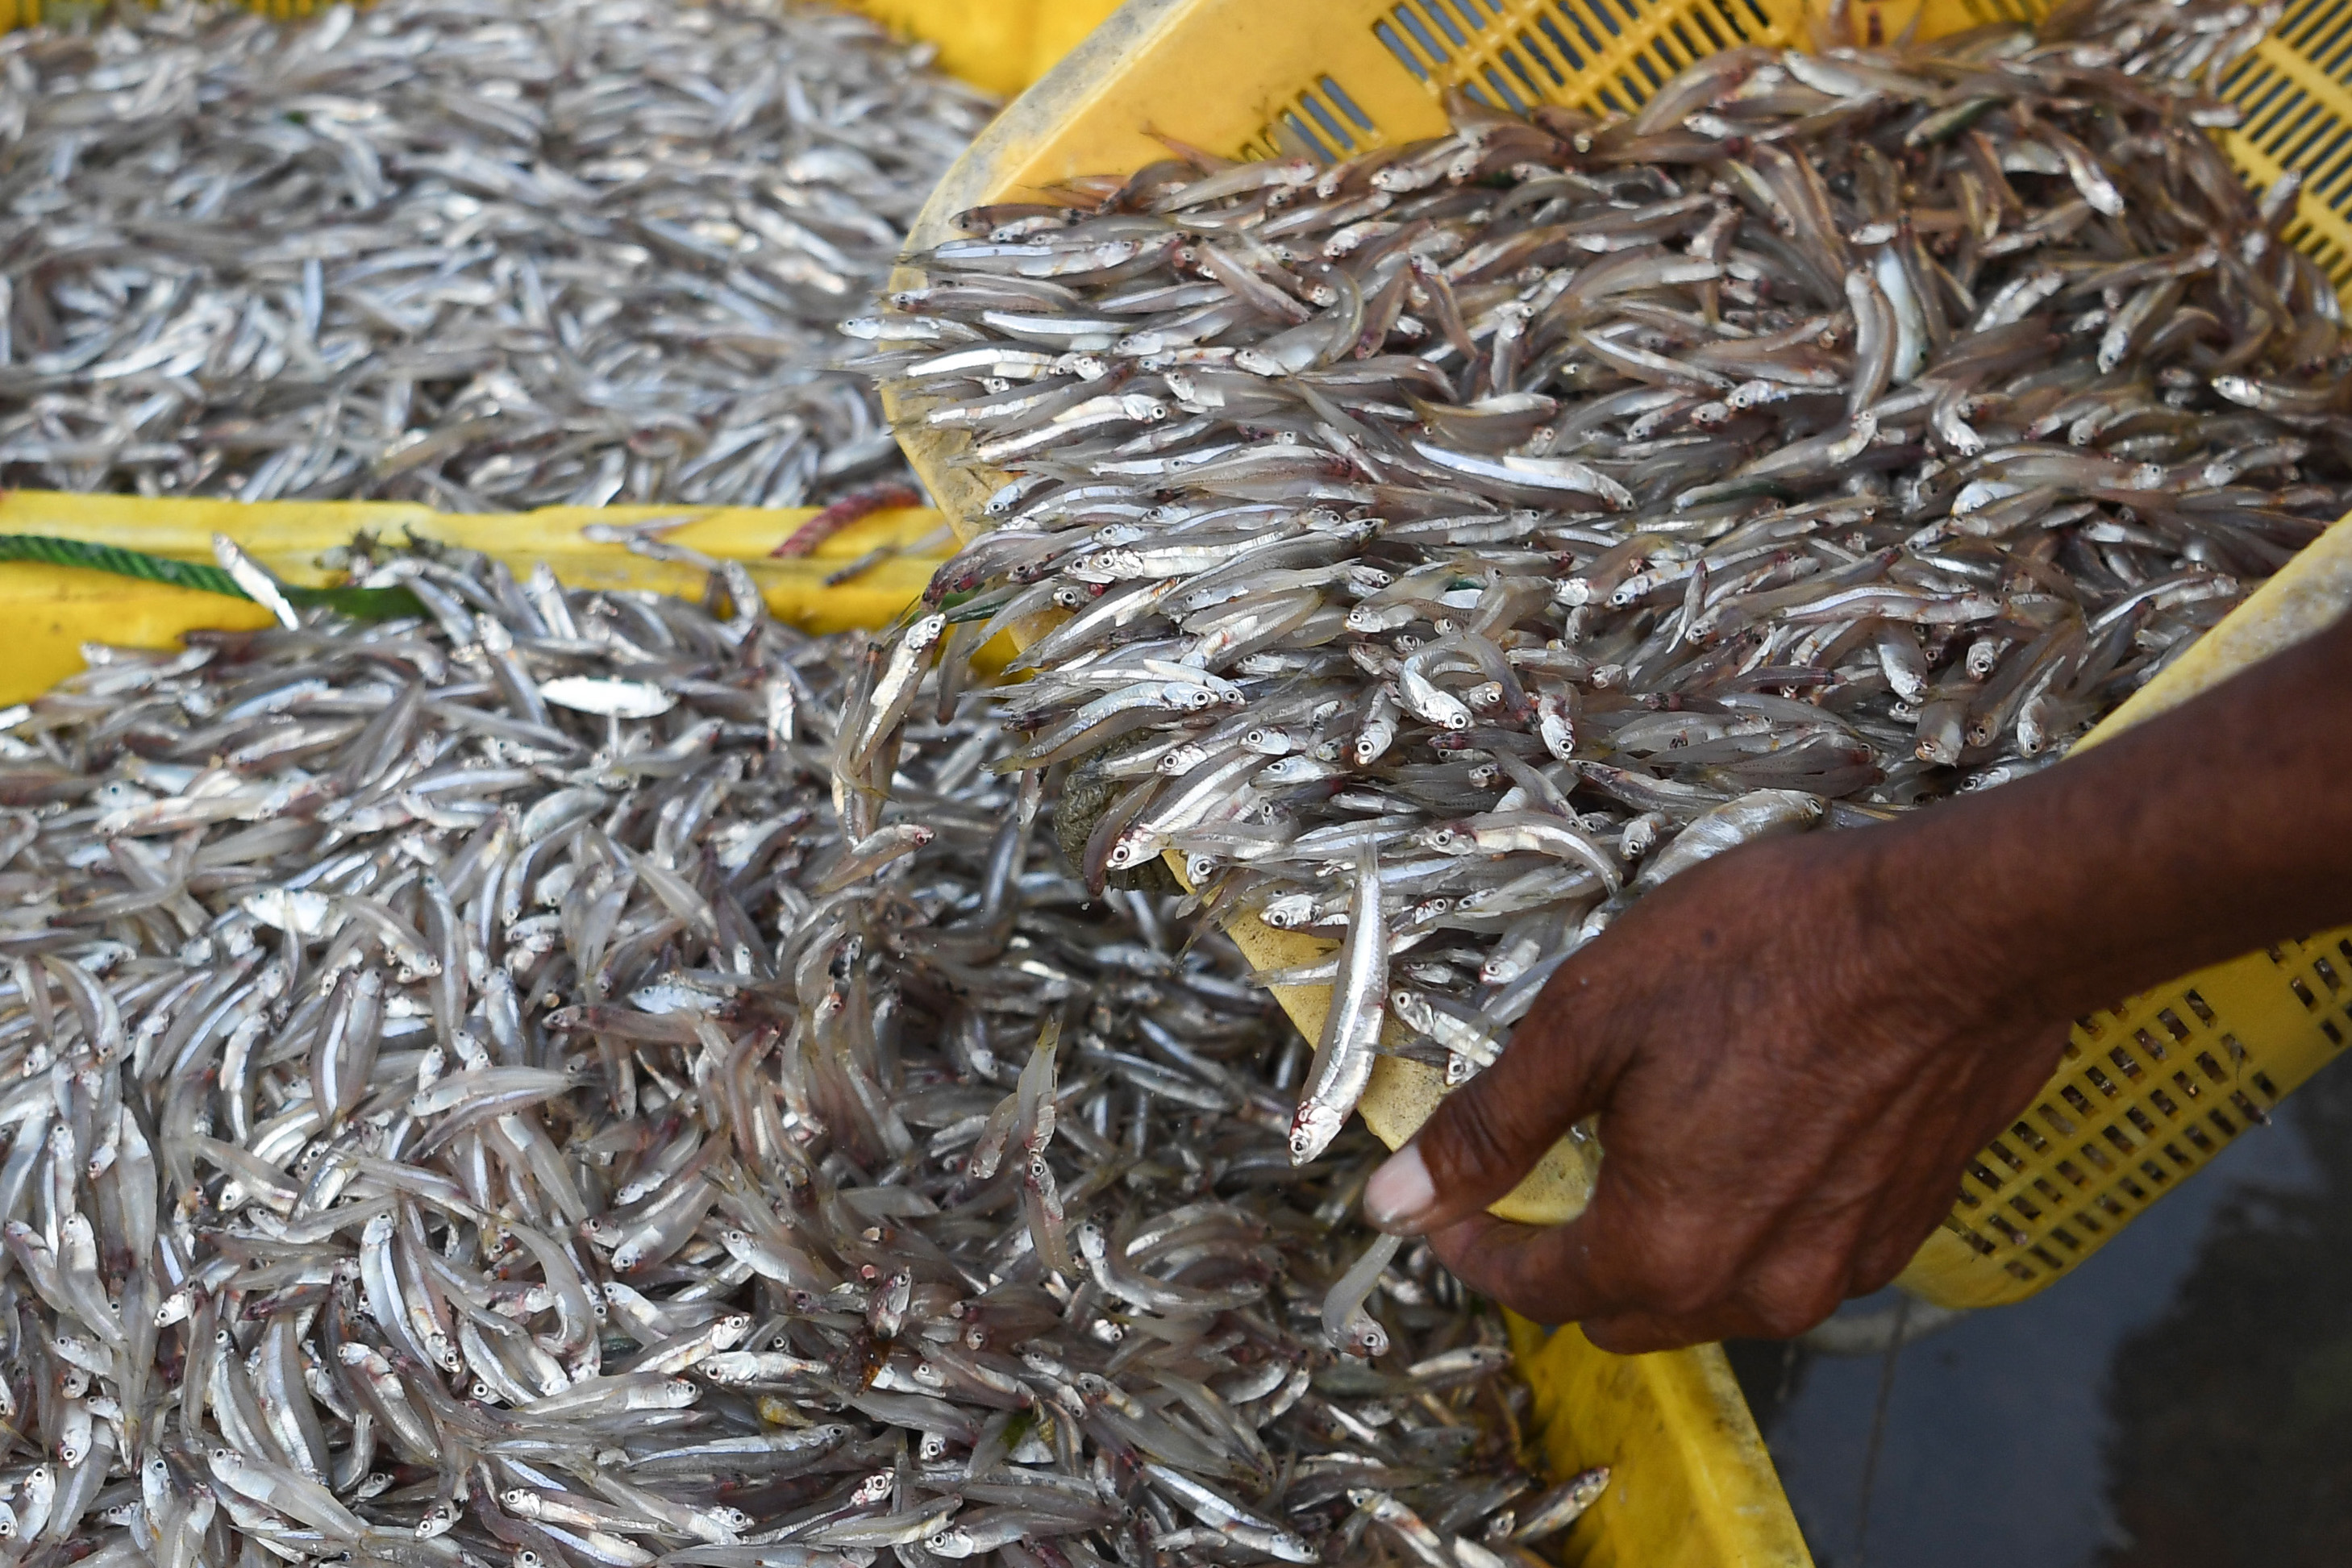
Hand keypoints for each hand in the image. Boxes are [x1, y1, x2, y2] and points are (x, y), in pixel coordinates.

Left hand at [1361, 823, 2071, 1352]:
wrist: (1959, 932)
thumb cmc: (1774, 953)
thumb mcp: (1589, 1017)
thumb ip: (1490, 1125)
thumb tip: (1394, 1198)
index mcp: (1664, 1244)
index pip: (1536, 1287)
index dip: (1474, 1247)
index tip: (1442, 1208)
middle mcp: (1756, 1285)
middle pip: (1621, 1312)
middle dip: (1561, 1262)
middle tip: (1530, 1184)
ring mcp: (1839, 1266)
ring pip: (1710, 1296)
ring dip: (1655, 1251)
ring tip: (1634, 1158)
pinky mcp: (1899, 1228)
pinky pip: (1790, 1261)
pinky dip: (1740, 1228)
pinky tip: (1736, 1146)